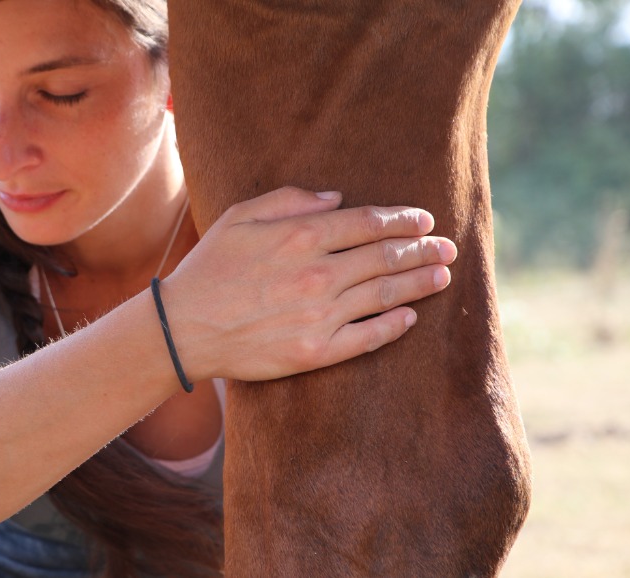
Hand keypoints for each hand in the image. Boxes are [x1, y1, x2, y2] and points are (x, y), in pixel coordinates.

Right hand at [163, 186, 455, 381]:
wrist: (182, 329)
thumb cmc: (209, 268)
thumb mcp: (239, 217)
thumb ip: (289, 200)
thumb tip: (337, 198)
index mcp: (300, 236)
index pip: (368, 223)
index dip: (402, 219)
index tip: (423, 219)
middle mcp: (317, 274)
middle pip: (385, 257)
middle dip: (423, 249)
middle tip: (447, 247)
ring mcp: (319, 316)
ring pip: (384, 294)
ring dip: (419, 283)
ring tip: (442, 276)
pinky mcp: (314, 352)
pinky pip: (366, 338)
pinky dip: (393, 326)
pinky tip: (410, 317)